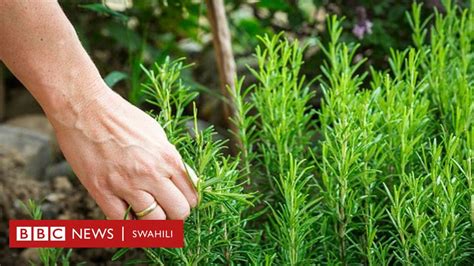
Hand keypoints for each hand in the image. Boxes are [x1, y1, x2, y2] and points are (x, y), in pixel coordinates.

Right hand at [49, 86, 197, 219]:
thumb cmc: (122, 117)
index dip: (187, 202)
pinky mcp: (102, 191)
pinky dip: (127, 225)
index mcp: (168, 158)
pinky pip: (122, 222)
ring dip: (152, 223)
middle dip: (174, 216)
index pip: (192, 195)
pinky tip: (127, 216)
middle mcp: (152, 173)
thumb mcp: (157, 134)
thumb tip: (184, 180)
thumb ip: (171, 160)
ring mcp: (127, 184)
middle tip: (165, 211)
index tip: (179, 202)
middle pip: (179, 213)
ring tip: (146, 215)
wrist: (85, 108)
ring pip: (153, 222)